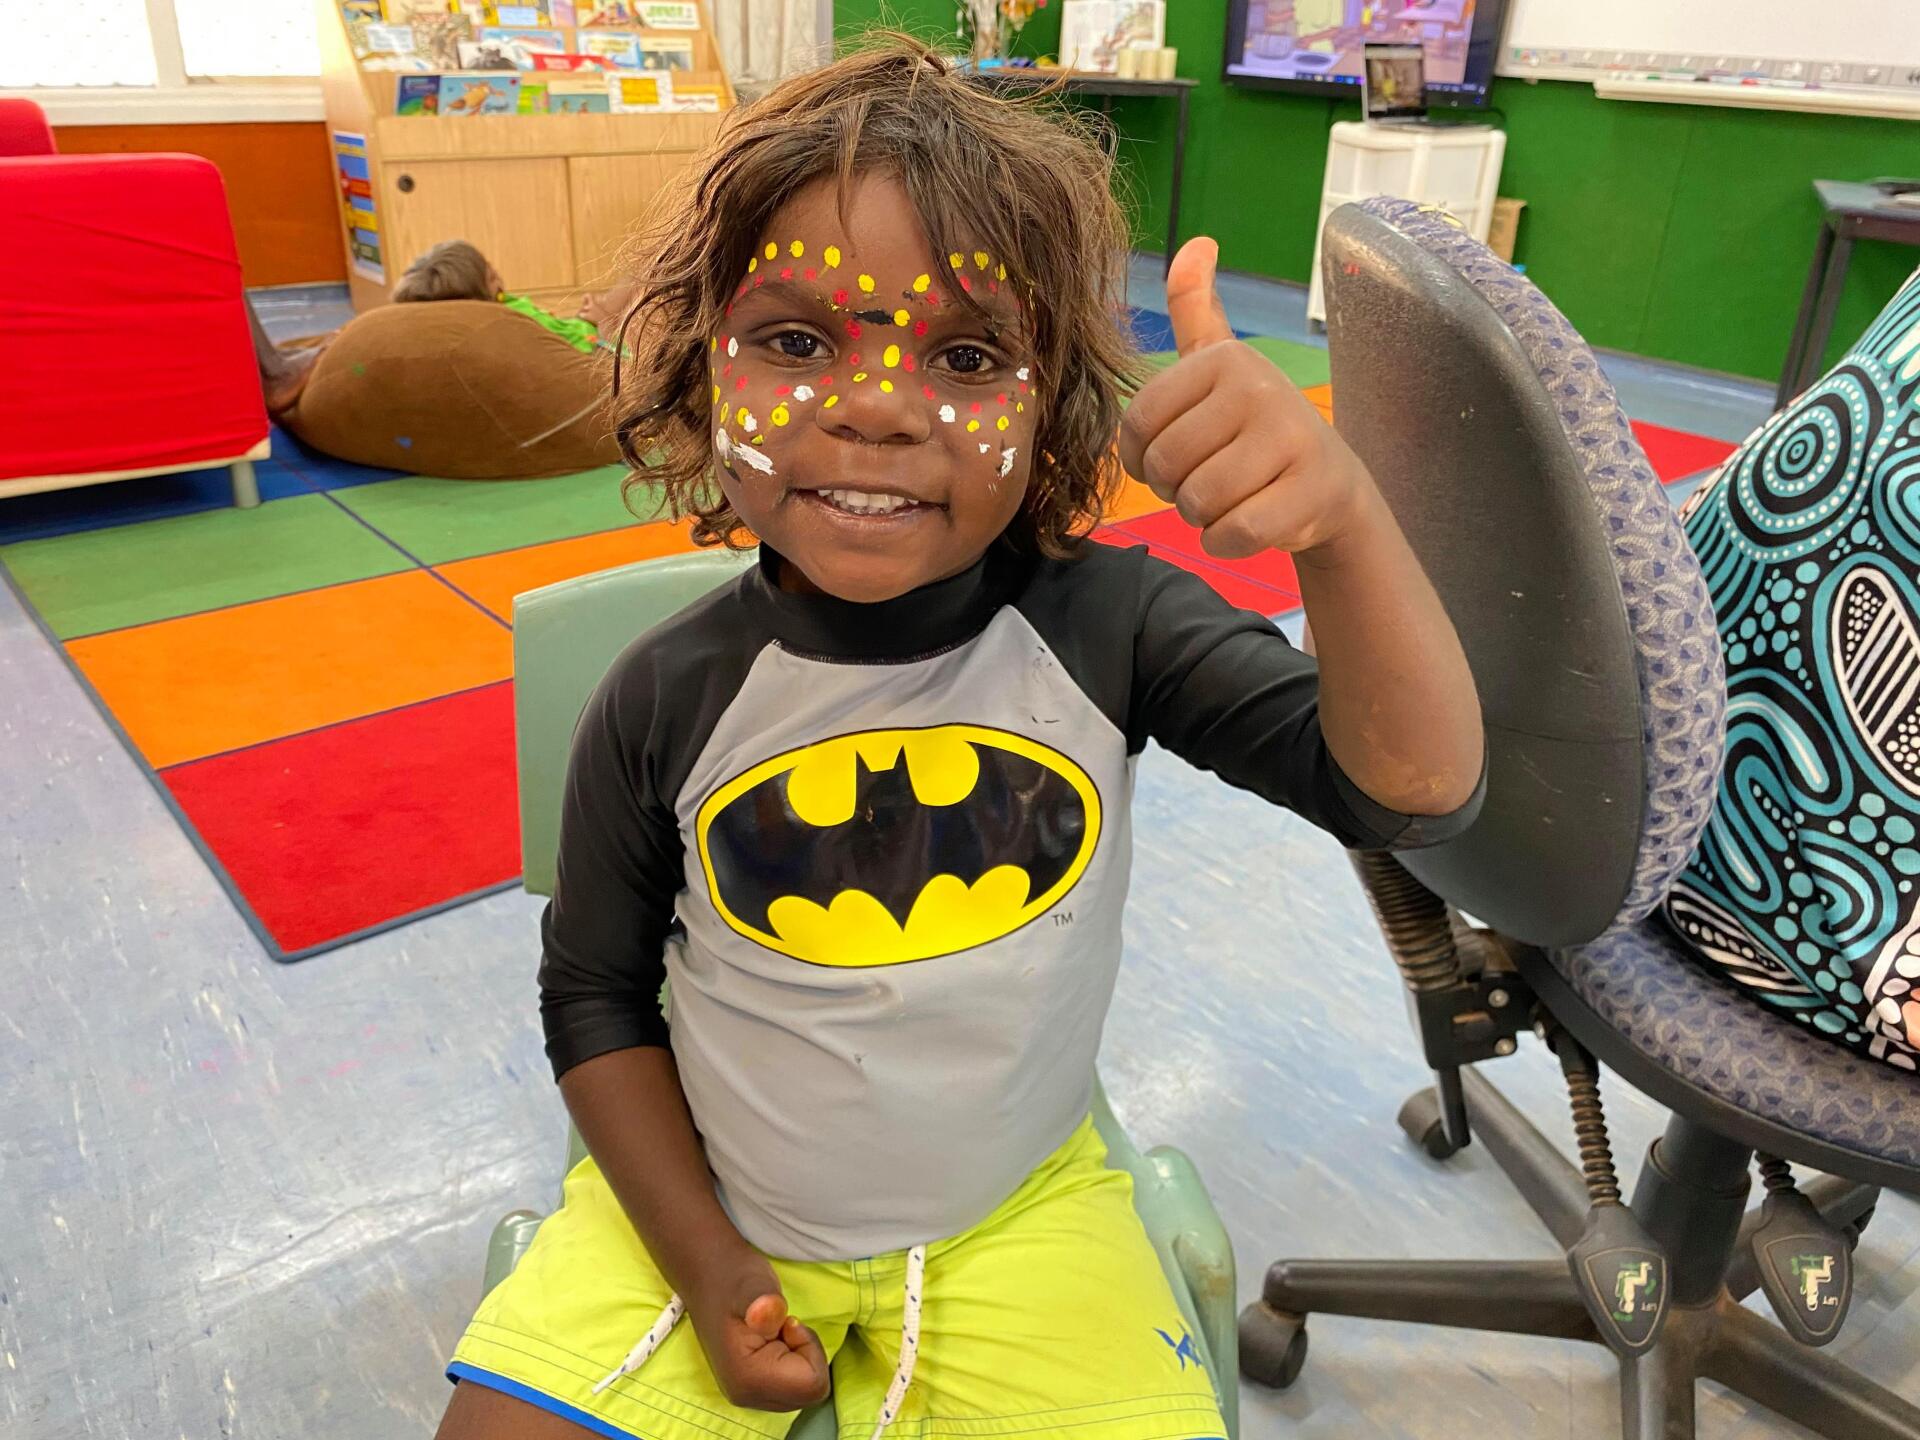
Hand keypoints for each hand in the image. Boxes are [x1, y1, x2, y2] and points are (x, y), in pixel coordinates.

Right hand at [683, 1250, 829, 1411]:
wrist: (705, 1274)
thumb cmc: (732, 1276)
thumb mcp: (753, 1283)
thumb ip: (764, 1302)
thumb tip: (765, 1314)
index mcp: (748, 1378)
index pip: (812, 1385)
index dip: (810, 1349)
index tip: (787, 1323)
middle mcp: (746, 1396)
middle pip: (807, 1393)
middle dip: (806, 1356)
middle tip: (782, 1327)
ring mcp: (746, 1395)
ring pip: (800, 1392)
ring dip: (799, 1359)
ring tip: (775, 1332)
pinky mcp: (750, 1387)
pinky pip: (789, 1387)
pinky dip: (791, 1364)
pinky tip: (772, 1341)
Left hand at [1119, 237, 1377, 561]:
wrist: (1329, 485)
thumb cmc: (1254, 430)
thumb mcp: (1221, 366)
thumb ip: (1197, 309)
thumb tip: (1196, 241)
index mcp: (1224, 359)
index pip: (1136, 426)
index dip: (1144, 460)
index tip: (1181, 453)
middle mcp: (1259, 388)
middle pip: (1165, 467)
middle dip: (1176, 490)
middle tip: (1213, 480)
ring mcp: (1289, 439)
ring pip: (1196, 503)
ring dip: (1203, 517)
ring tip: (1235, 497)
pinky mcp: (1307, 493)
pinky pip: (1230, 534)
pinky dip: (1226, 543)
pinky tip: (1250, 524)